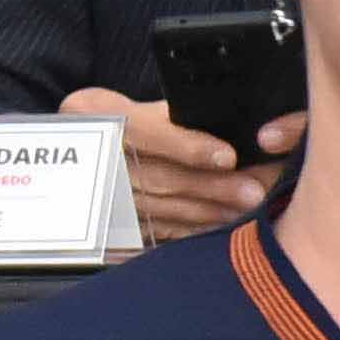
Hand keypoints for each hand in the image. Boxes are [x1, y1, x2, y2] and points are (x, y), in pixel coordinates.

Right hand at [62, 85, 301, 240]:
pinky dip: (192, 231)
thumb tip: (249, 137)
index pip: (141, 128)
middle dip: (211, 185)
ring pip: (158, 207)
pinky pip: (155, 232)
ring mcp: (94, 193)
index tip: (228, 157)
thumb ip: (186, 118)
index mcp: (95, 112)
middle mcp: (91, 153)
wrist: (85, 155)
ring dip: (208, 212)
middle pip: (155, 174)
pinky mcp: (106, 225)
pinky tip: (223, 229)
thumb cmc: (133, 123)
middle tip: (254, 192)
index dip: (187, 146)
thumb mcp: (148, 108)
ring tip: (248, 211)